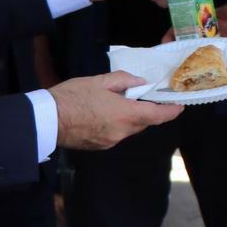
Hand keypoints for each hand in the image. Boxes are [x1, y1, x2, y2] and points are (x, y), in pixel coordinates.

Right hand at [51, 73, 180, 149]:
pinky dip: (115, 124)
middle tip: (138, 95)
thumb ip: (124, 80)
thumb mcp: (99, 81)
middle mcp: (122, 132)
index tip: (179, 106)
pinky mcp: (100, 146)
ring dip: (127, 117)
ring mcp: (111, 141)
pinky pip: (115, 134)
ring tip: (113, 102)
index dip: (172, 111)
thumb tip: (140, 83)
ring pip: (128, 129)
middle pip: (143, 122)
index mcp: (126, 115)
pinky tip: (101, 114)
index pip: (158, 116)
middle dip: (144, 110)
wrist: (47, 120)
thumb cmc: (73, 97)